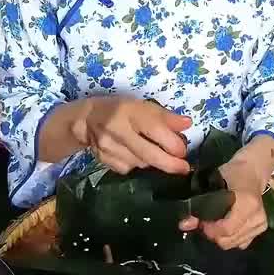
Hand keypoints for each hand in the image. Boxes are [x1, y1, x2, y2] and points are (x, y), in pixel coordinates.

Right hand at [77, 97, 191, 175]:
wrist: (86, 120)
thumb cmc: (120, 109)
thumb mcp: (142, 106)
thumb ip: (165, 116)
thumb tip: (187, 124)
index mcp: (129, 112)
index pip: (154, 129)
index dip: (172, 143)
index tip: (183, 151)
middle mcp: (117, 130)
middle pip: (148, 153)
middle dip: (169, 163)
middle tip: (183, 168)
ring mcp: (108, 148)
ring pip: (140, 163)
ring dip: (153, 162)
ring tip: (157, 154)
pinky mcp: (104, 160)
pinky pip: (128, 168)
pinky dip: (137, 165)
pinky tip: (137, 156)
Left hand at [181, 138, 273, 249]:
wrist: (252, 172)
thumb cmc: (231, 174)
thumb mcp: (212, 183)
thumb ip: (198, 204)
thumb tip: (184, 225)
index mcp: (248, 204)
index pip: (226, 229)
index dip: (209, 229)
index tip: (202, 221)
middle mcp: (257, 217)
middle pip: (228, 240)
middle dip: (213, 234)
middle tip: (207, 221)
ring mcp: (261, 225)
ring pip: (233, 244)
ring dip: (221, 236)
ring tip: (217, 222)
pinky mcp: (262, 229)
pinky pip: (241, 242)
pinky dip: (231, 237)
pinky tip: (228, 225)